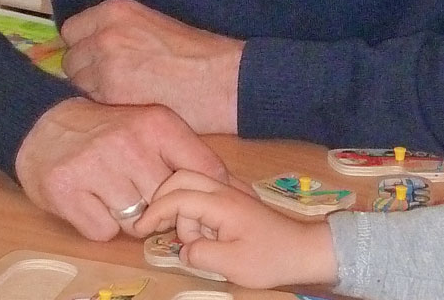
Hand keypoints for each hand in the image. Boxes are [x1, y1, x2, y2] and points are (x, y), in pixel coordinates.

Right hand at [14, 97, 227, 239]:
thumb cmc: (108, 131)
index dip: (207, 195)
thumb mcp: (153, 127)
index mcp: (158, 123)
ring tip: (113, 192)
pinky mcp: (67, 189)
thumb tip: (239, 190)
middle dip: (161, 208)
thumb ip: (191, 155)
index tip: (202, 203)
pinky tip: (91, 199)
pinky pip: (102, 231)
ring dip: (128, 218)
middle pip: (170, 204)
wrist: (42, 123)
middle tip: (142, 194)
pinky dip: (99, 224)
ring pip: (136, 223)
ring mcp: (97, 166)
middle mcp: (130, 142)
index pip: (206, 170)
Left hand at [60, 0, 244, 133]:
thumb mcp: (152, 25)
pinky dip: (104, 109)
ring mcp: (104, 66)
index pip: (71, 30)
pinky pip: (91, 104)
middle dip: (86, 72)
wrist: (220, 79)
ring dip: (94, 92)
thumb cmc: (197, 53)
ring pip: (79, 85)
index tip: (97, 58)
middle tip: (114, 83)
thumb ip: (118, 31)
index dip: (83, 46)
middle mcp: (104, 35)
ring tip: (123, 97)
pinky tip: (127, 109)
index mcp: (116, 11)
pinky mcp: (111, 96)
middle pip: (71, 60)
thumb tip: (91, 47)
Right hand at [133, 169, 337, 288]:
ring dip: (181, 210)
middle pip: (181, 178)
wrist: (303, 250)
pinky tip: (198, 233)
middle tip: (156, 228)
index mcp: (221, 202)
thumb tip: (183, 249)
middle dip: (163, 201)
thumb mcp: (231, 264)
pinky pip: (202, 195)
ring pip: (191, 186)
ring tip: (194, 242)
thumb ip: (200, 254)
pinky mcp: (232, 202)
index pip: (178, 196)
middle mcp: (223, 190)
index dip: (155, 212)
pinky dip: (191, 210)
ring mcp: (228, 193)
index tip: (140, 230)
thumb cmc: (270, 257)